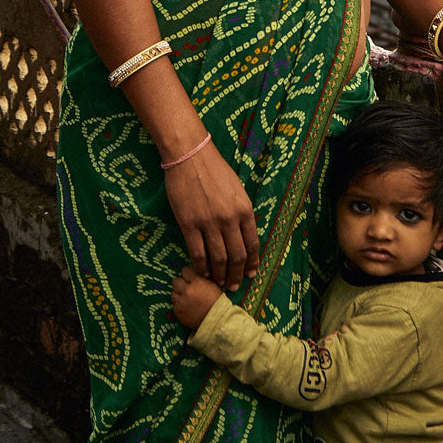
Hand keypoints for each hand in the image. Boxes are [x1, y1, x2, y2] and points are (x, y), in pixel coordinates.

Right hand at [163, 139, 260, 290]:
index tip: (251, 274)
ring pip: (218, 259)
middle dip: (238, 275)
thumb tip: (243, 232)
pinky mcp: (189, 224)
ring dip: (220, 275)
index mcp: (244, 209)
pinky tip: (202, 273)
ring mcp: (209, 223)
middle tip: (235, 286)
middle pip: (237, 256)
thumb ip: (241, 211)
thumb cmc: (214, 169)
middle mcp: (230, 219)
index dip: (253, 263)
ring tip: (219, 283)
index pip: (252, 244)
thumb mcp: (237, 189)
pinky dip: (201, 267)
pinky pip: (197, 253)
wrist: (190, 156)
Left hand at [172, 265, 223, 329]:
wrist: (216, 320)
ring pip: (173, 293)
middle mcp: (187, 290)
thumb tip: (194, 271)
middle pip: (175, 281)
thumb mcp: (213, 284)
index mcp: (196, 282)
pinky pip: (174, 305)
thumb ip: (201, 277)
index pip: (185, 270)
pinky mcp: (177, 312)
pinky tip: (186, 307)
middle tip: (187, 288)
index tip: (190, 278)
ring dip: (179, 295)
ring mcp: (181, 302)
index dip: (188, 274)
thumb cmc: (217, 301)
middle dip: (181, 284)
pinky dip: (179, 305)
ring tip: (186, 299)